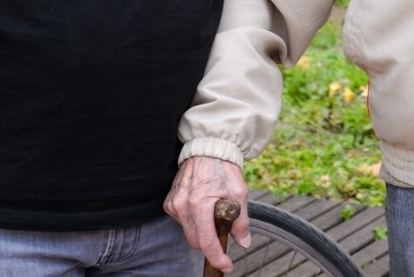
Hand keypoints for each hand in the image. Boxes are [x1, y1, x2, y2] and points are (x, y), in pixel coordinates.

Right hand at [164, 156, 249, 273]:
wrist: (209, 148)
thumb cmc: (224, 167)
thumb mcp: (239, 192)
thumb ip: (241, 220)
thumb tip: (243, 242)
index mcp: (199, 203)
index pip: (206, 242)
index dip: (217, 257)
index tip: (226, 265)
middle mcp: (183, 205)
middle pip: (195, 241)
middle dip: (210, 242)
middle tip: (223, 229)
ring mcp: (174, 203)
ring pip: (188, 232)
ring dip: (201, 230)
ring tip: (212, 212)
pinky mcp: (170, 201)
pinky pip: (181, 221)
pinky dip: (192, 220)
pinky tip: (201, 207)